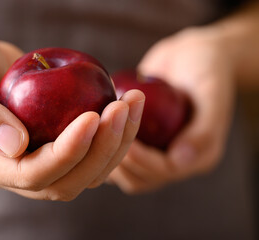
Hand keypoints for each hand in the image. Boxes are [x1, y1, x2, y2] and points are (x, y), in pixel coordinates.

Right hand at [0, 26, 144, 199]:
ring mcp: (34, 160)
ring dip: (116, 144)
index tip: (92, 117)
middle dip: (100, 151)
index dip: (66, 152)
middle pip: (65, 182)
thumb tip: (15, 146)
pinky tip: (126, 107)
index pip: (31, 174)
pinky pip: (89, 154)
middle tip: (123, 109)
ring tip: (133, 103)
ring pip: (84, 174)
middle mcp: (10, 169)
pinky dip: (113, 136)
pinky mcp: (53, 146)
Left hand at [108, 27, 235, 193]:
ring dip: (106, 155)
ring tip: (95, 130)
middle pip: (140, 178)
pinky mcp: (137, 141)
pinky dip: (101, 146)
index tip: (121, 135)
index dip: (141, 158)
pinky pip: (115, 154)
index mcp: (198, 156)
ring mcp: (153, 151)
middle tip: (102, 133)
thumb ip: (205, 127)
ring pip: (124, 171)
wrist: (190, 54)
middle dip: (120, 158)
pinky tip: (91, 127)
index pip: (165, 170)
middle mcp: (175, 160)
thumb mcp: (212, 91)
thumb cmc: (206, 67)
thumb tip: (182, 159)